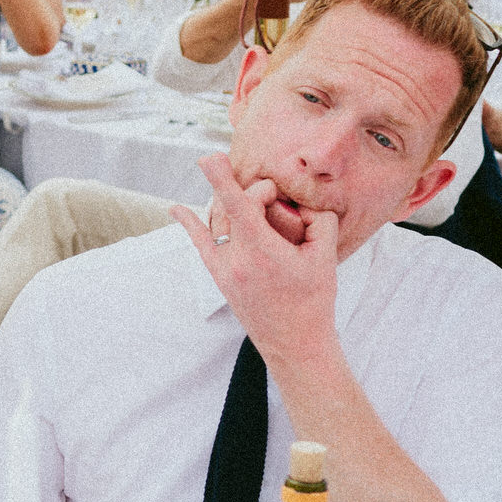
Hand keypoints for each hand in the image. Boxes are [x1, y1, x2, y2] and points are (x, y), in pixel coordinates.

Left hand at [170, 154, 341, 360]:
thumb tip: (303, 203)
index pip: (238, 205)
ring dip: (237, 206)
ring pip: (219, 221)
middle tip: (285, 212)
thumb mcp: (326, 257)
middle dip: (260, 197)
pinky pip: (200, 243)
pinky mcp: (219, 276)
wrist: (294, 343)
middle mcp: (236, 258)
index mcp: (262, 251)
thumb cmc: (313, 301)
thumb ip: (319, 221)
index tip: (208, 158)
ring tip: (264, 211)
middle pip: (236, 207)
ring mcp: (223, 268)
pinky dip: (189, 223)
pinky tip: (175, 209)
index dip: (222, 179)